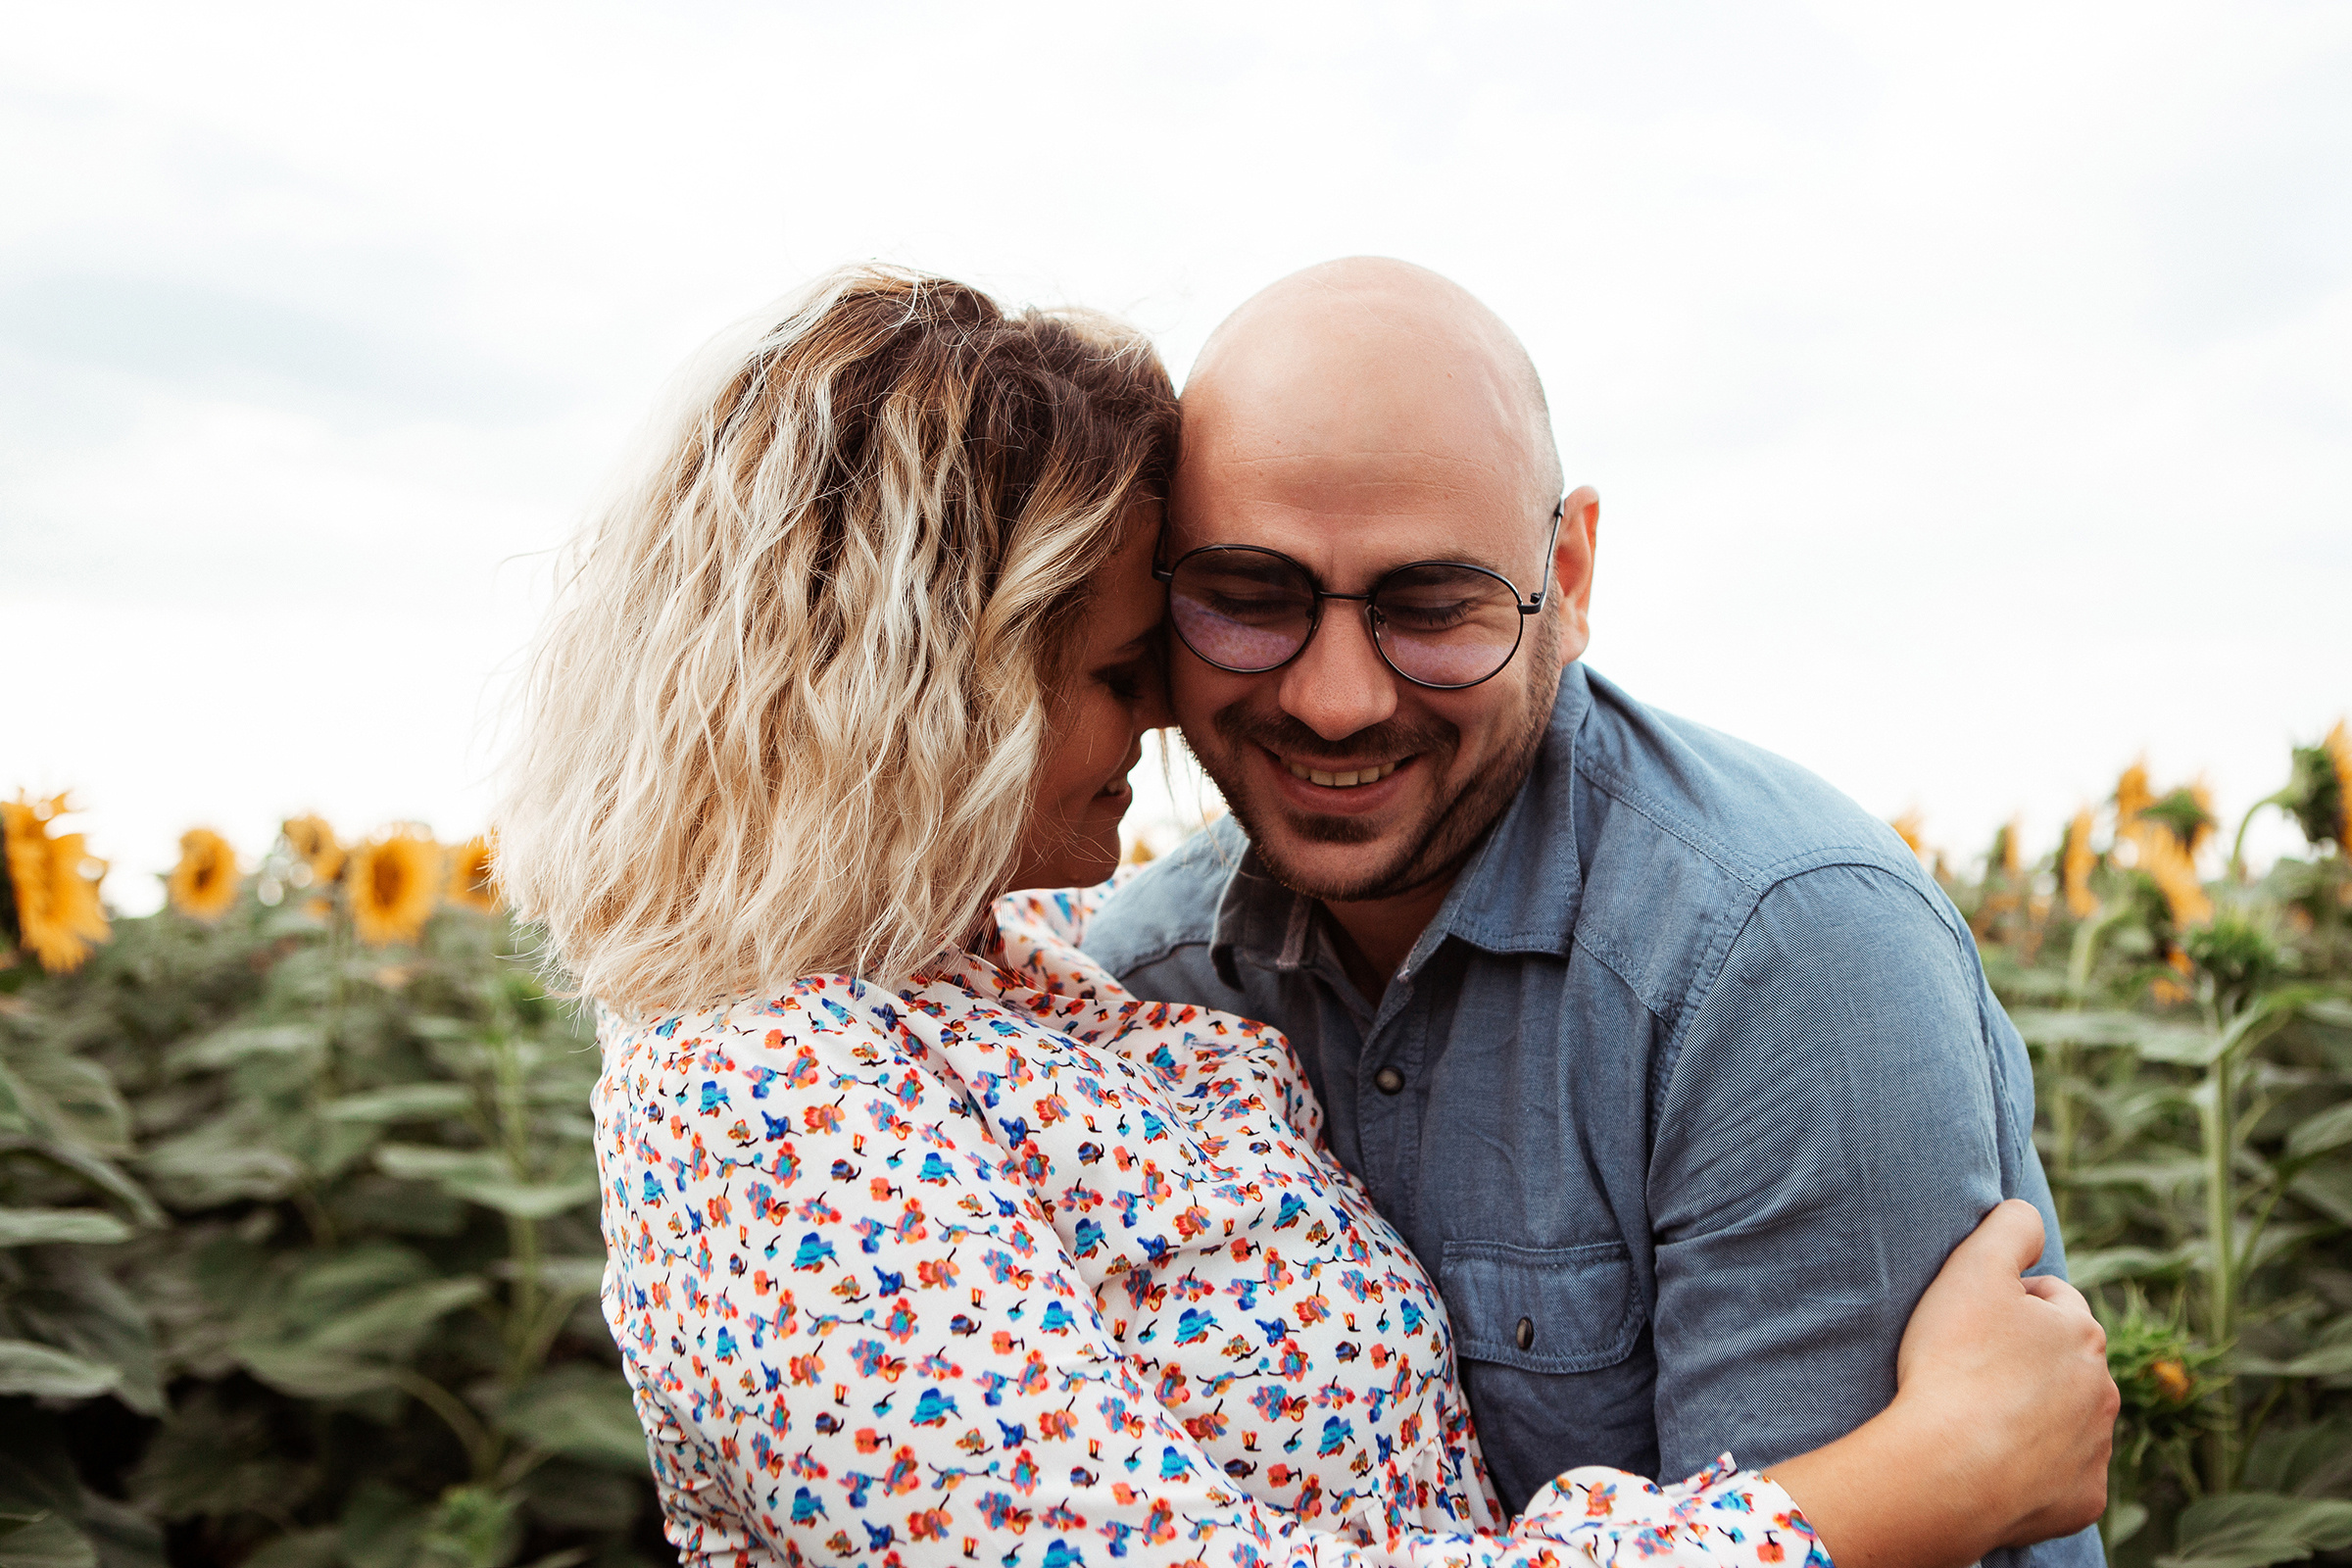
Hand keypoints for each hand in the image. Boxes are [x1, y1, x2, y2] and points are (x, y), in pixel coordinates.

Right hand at [1892, 1199, 2118, 1546]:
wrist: (1949, 1469)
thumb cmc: (1956, 1363)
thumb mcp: (1972, 1269)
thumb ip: (2008, 1226)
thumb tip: (2028, 1212)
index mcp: (2083, 1331)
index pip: (2051, 1300)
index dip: (2005, 1304)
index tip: (1969, 1324)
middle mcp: (2105, 1389)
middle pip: (2063, 1361)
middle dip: (2025, 1360)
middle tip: (1969, 1370)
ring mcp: (2097, 1448)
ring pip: (2066, 1417)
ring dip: (2032, 1411)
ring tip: (1977, 1417)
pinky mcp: (2083, 1498)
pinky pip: (2060, 1473)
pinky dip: (2033, 1466)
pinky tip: (1992, 1461)